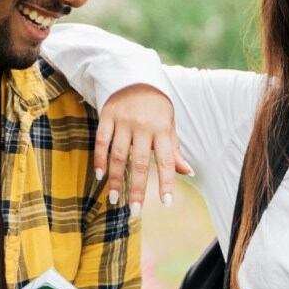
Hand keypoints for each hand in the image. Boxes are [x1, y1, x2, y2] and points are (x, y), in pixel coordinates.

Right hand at [94, 83, 190, 213]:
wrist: (135, 78)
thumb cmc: (156, 109)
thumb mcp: (169, 126)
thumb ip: (174, 150)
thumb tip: (188, 173)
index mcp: (162, 129)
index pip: (166, 161)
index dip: (167, 182)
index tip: (166, 203)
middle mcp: (143, 126)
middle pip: (139, 162)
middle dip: (137, 188)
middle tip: (134, 210)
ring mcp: (123, 121)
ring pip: (118, 155)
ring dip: (115, 179)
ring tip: (114, 199)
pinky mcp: (107, 116)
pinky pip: (101, 141)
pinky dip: (100, 159)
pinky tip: (100, 176)